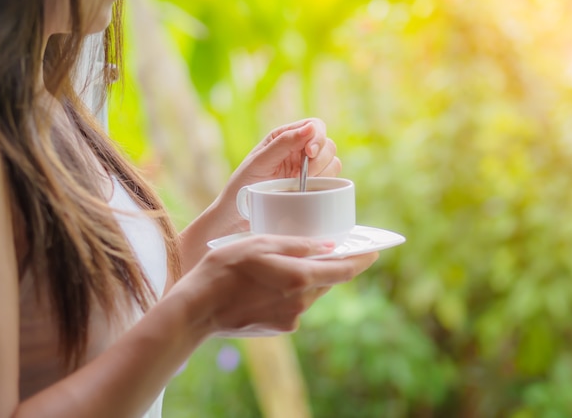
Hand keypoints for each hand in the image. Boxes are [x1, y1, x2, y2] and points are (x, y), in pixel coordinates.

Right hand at [172, 235, 378, 336]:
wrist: (198, 308)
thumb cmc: (225, 269)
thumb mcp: (260, 244)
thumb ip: (297, 245)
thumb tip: (328, 246)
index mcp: (299, 278)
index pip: (343, 271)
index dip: (361, 260)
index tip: (373, 251)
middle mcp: (300, 303)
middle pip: (326, 281)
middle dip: (329, 266)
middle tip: (327, 249)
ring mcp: (290, 319)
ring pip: (310, 293)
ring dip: (306, 278)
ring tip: (285, 264)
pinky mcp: (279, 328)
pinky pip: (295, 305)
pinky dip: (291, 291)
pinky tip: (269, 283)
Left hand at [232, 118, 340, 187]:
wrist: (236, 216)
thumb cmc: (242, 185)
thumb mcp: (260, 161)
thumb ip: (284, 143)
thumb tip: (311, 128)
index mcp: (285, 138)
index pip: (315, 126)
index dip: (318, 137)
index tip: (310, 153)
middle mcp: (299, 151)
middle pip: (328, 145)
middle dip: (319, 160)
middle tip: (301, 176)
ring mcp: (307, 170)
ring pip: (333, 163)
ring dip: (322, 174)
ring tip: (298, 186)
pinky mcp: (312, 188)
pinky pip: (331, 182)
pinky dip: (324, 186)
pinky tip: (306, 192)